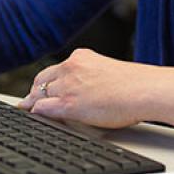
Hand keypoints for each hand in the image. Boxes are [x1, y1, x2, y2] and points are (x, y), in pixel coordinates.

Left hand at [17, 49, 152, 128]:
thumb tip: (86, 90)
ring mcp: (68, 86)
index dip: (45, 82)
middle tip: (29, 102)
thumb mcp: (107, 70)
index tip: (40, 89)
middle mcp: (71, 68)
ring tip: (28, 111)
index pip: (54, 70)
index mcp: (82, 57)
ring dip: (33, 104)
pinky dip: (35, 112)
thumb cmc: (136, 84)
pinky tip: (33, 116)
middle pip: (42, 81)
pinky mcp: (69, 104)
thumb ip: (91, 76)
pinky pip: (42, 108)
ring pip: (39, 94)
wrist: (144, 89)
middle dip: (35, 92)